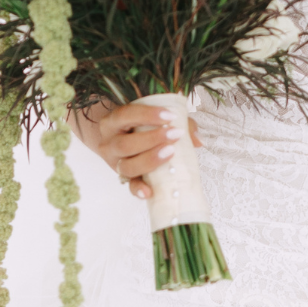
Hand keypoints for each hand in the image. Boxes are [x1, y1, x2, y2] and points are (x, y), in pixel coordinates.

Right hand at [71, 101, 200, 200]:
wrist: (124, 140)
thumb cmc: (144, 127)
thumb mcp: (157, 119)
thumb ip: (179, 123)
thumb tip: (198, 141)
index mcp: (113, 122)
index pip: (125, 115)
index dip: (146, 115)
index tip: (170, 116)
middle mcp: (109, 143)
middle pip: (124, 144)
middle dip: (151, 139)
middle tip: (175, 134)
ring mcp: (115, 163)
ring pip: (127, 166)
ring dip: (149, 160)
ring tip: (170, 153)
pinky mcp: (124, 178)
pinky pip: (129, 186)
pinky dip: (138, 189)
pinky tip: (149, 191)